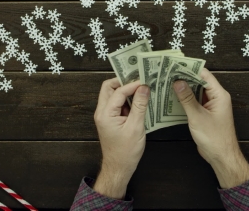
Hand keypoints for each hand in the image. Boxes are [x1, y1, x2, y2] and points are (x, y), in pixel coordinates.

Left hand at [93, 78, 149, 198]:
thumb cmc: (126, 151)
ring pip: (113, 95)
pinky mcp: (111, 119)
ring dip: (126, 91)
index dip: (132, 84)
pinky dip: (127, 100)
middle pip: (109, 88)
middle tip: (139, 80)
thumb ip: (139, 105)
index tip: (146, 81)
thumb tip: (144, 87)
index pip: (118, 91)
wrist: (119, 168)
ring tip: (142, 89)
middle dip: (124, 82)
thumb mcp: (136, 127)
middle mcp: (102, 112)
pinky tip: (140, 101)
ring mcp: (105, 115)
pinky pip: (118, 104)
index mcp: (105, 113)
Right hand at [173, 69, 248, 188]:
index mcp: (219, 95)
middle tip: (168, 73)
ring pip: (196, 92)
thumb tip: (178, 82)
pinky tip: (173, 98)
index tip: (175, 64)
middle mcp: (216, 98)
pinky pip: (195, 102)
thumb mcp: (197, 117)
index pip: (204, 75)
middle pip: (200, 81)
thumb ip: (187, 99)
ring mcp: (211, 106)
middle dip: (185, 77)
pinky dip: (185, 99)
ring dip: (184, 88)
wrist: (222, 157)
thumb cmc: (214, 138)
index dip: (190, 68)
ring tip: (167, 83)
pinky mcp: (206, 114)